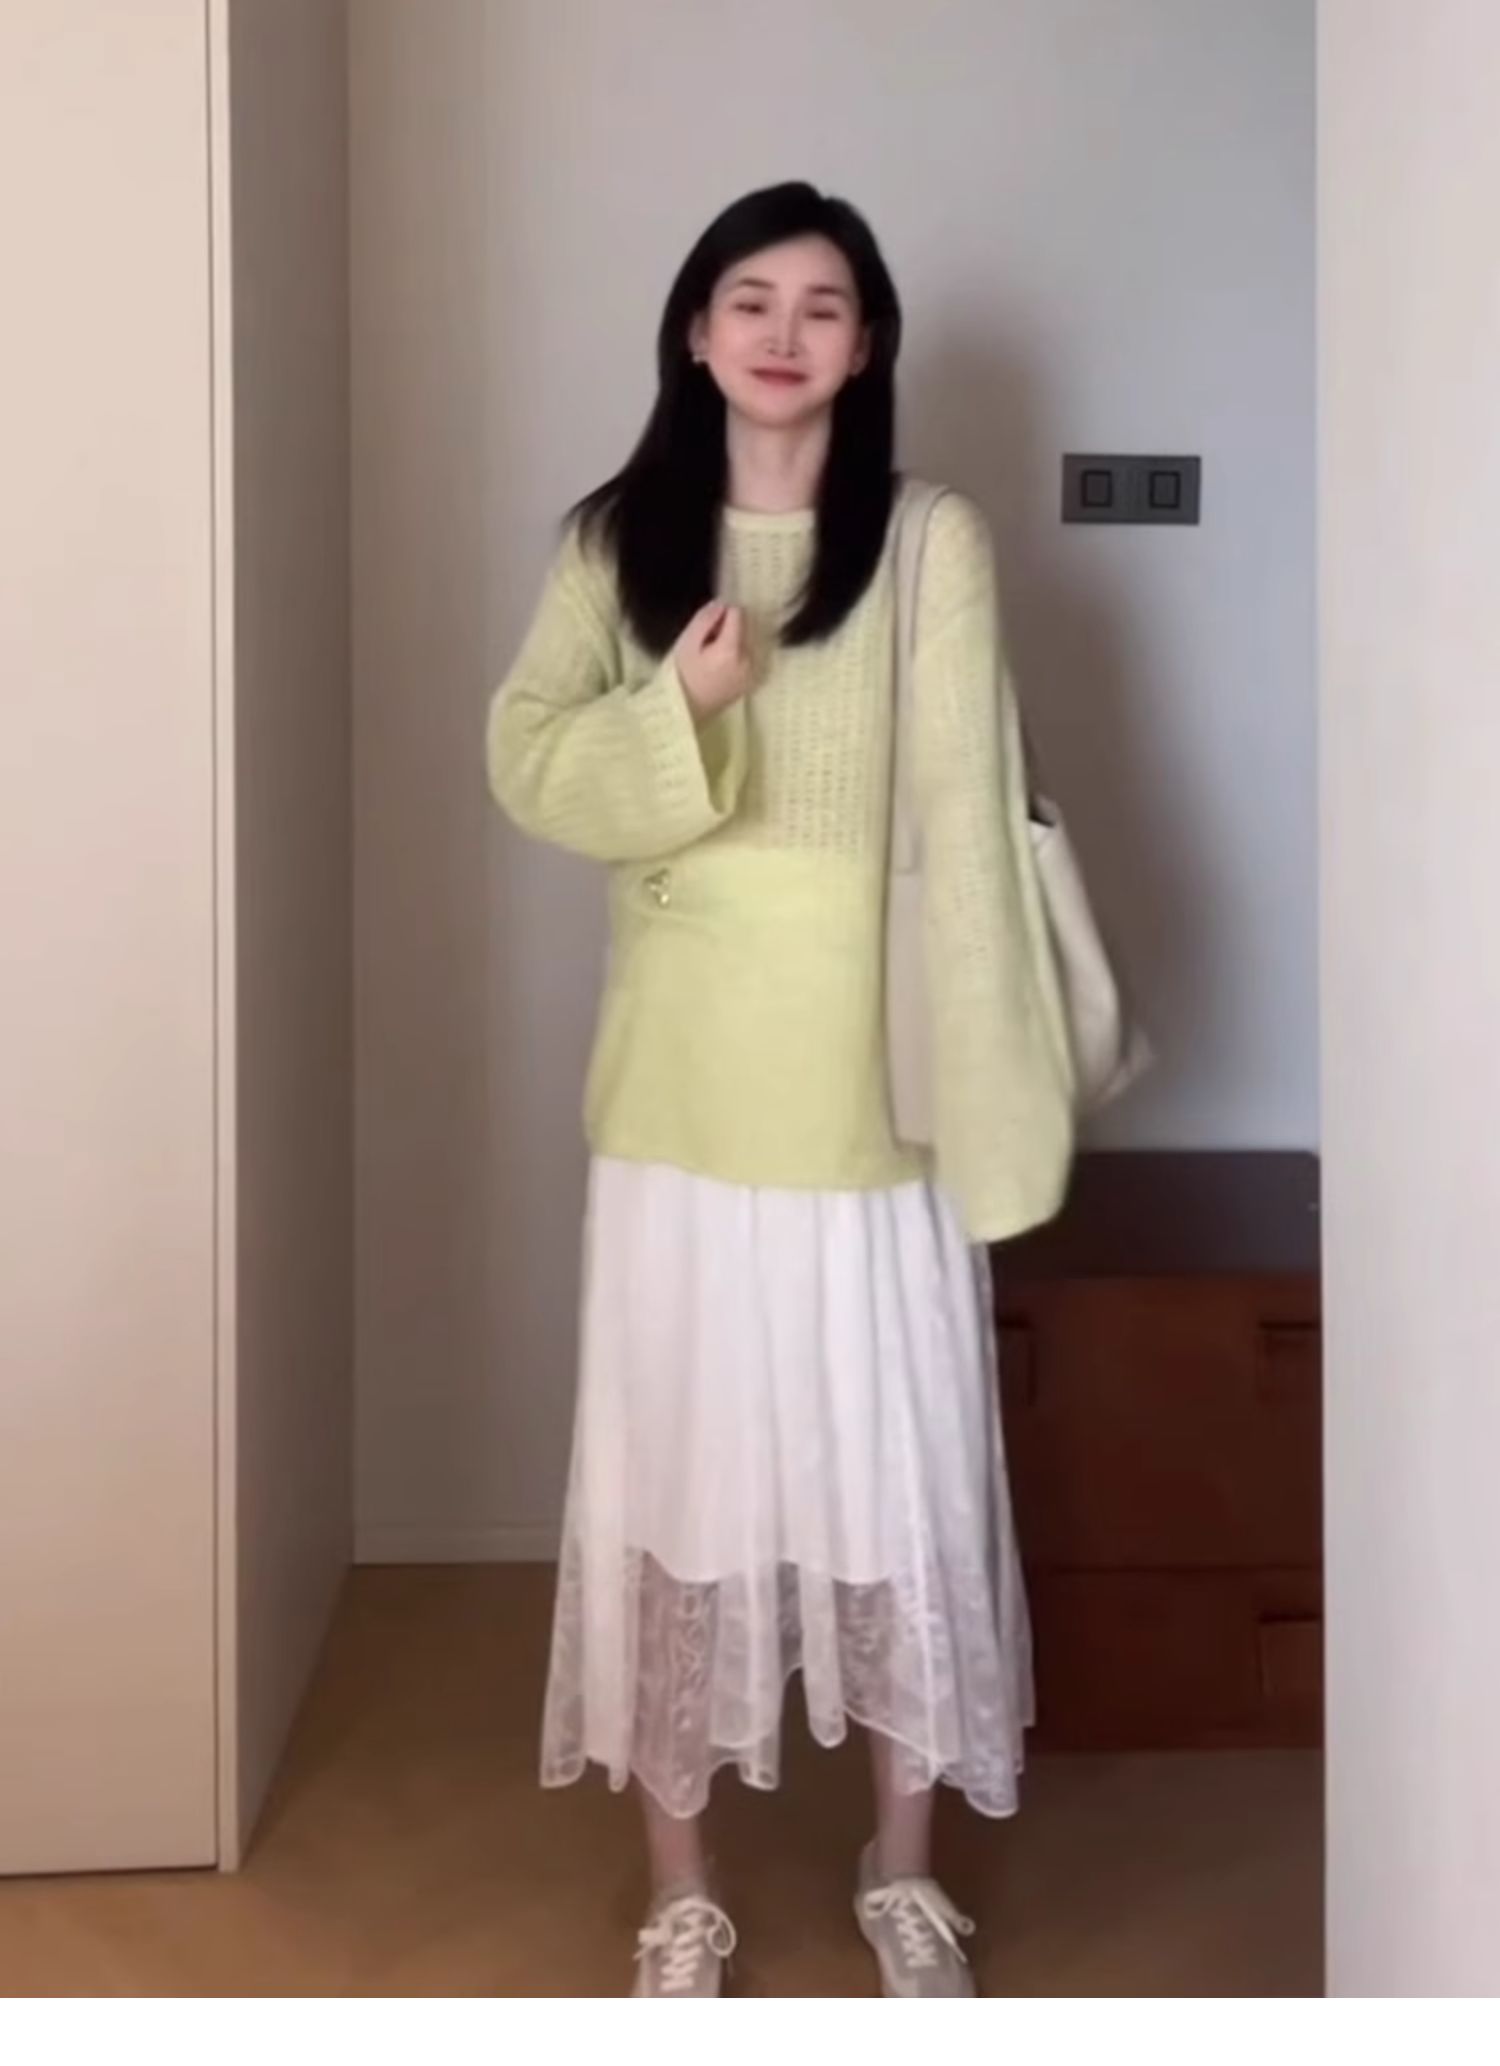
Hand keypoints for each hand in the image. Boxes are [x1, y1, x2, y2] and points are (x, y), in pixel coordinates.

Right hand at [673, 602, 753, 721]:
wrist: (686, 710)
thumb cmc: (682, 675)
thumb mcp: (687, 642)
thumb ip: (705, 619)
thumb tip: (722, 604)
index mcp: (732, 649)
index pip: (738, 613)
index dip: (721, 615)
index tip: (707, 629)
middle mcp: (748, 660)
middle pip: (746, 626)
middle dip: (728, 629)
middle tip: (707, 645)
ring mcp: (753, 672)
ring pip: (748, 641)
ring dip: (734, 642)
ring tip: (713, 658)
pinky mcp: (752, 681)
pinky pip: (749, 656)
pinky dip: (738, 656)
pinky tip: (721, 668)